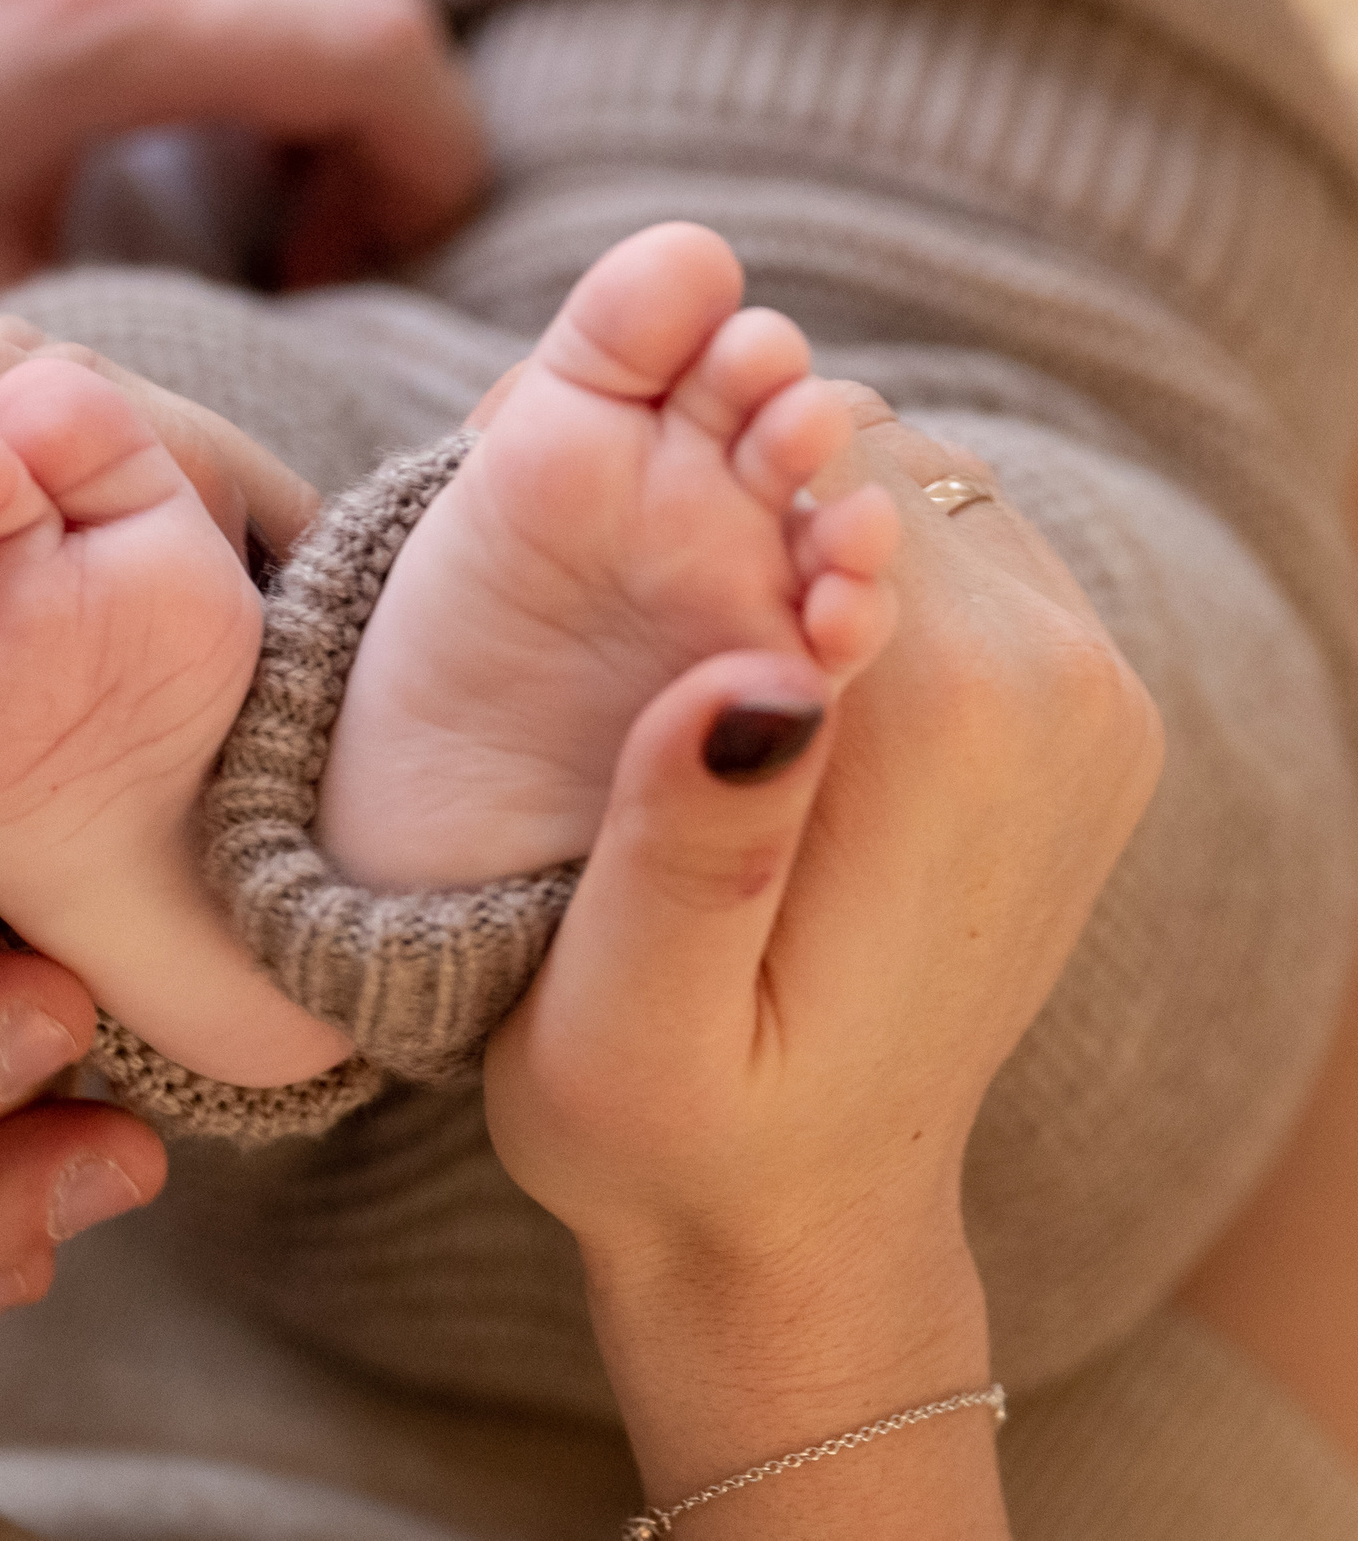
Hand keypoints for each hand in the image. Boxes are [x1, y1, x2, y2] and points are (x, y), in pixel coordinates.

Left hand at [0, 0, 487, 359]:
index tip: (391, 255)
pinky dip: (267, 19)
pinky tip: (201, 111)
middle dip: (389, 132)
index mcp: (100, 15)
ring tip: (265, 193)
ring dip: (330, 74)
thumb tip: (221, 388)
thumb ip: (103, 336)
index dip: (430, 162)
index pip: (373, 50)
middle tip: (325, 250)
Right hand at [483, 399, 1161, 1535]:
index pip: (828, 468)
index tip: (580, 498)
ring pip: (921, 479)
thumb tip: (756, 670)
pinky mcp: (1078, 712)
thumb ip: (693, 852)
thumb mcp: (637, 1026)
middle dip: (738, 469)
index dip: (692, 458)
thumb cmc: (678, 1136)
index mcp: (953, 744)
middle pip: (878, 452)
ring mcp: (1093, 698)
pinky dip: (842, 550)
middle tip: (604, 551)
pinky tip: (740, 635)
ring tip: (664, 603)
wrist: (800, 1222)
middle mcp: (1064, 694)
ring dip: (786, 504)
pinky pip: (956, 545)